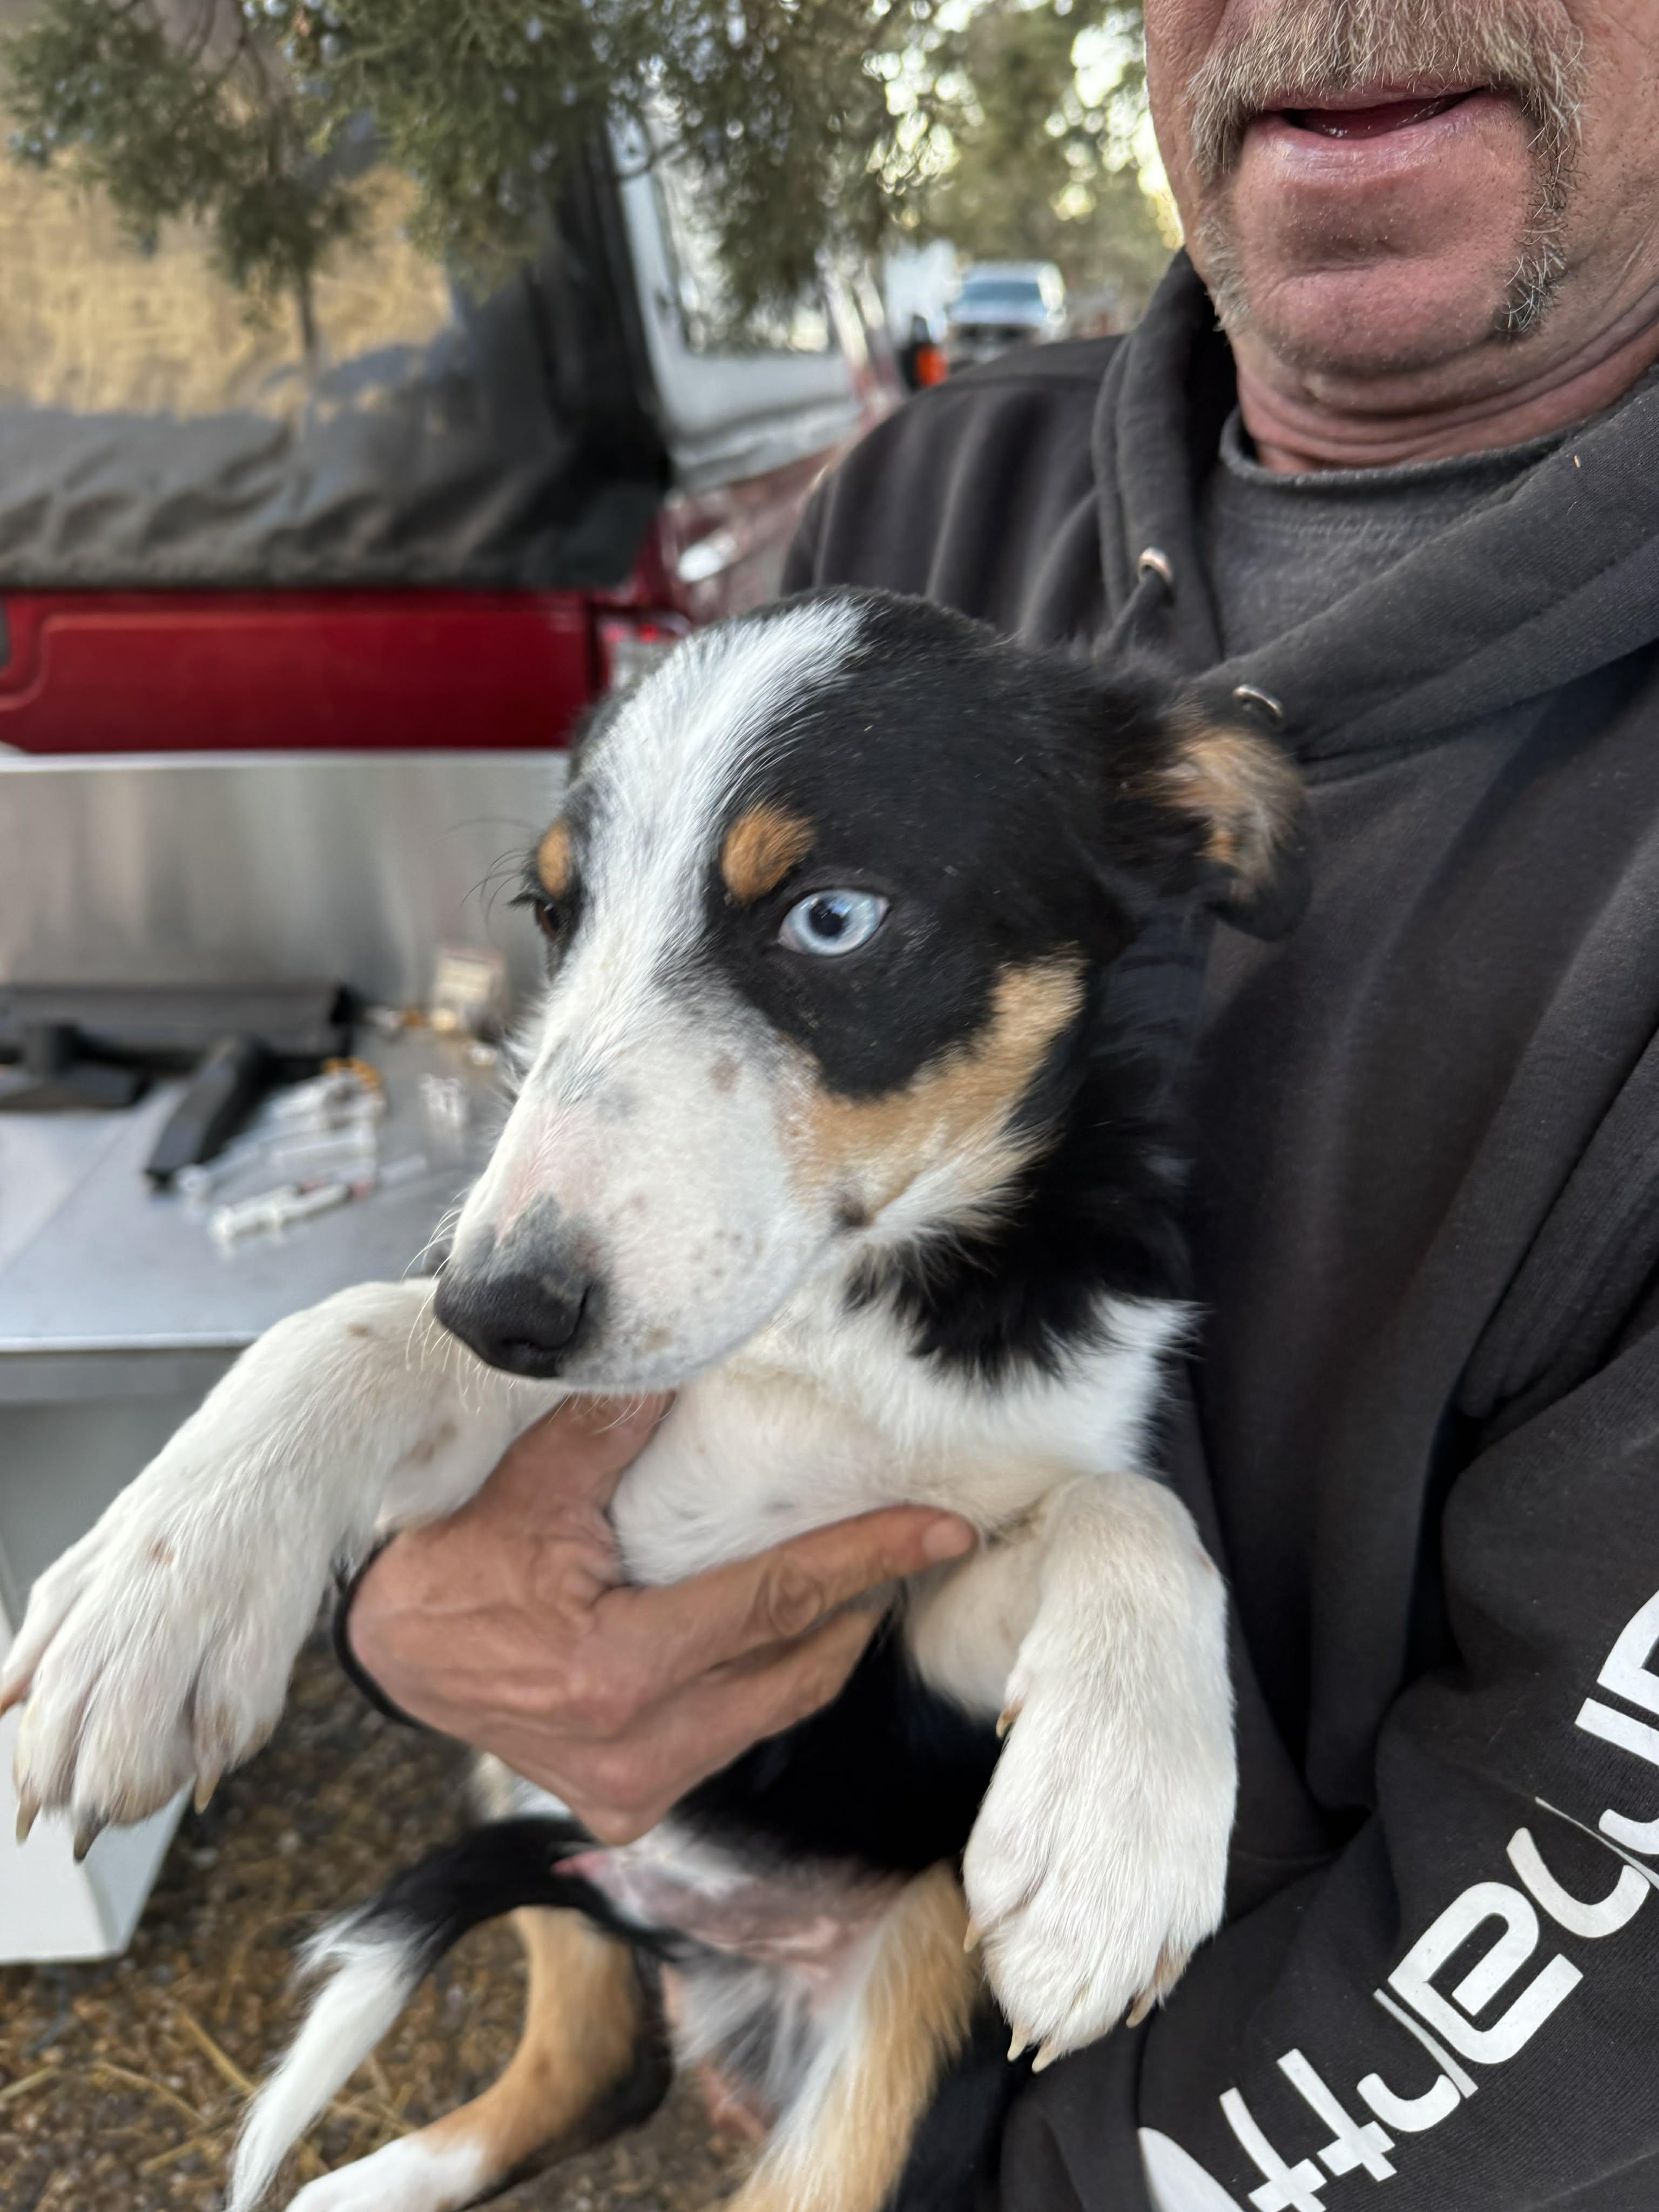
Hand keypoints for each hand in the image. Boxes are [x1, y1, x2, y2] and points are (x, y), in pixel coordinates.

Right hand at [346, 1398, 976, 1842]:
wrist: (393, 1660)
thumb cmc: (457, 1570)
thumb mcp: (530, 1488)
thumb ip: (610, 1429)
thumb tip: (681, 1362)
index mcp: (622, 1670)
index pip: (779, 1601)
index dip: (868, 1559)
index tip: (945, 1530)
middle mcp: (641, 1748)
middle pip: (797, 1667)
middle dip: (863, 1603)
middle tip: (917, 1544)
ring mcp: (636, 1789)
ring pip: (773, 1710)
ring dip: (819, 1646)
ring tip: (860, 1580)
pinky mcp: (627, 1806)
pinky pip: (731, 1739)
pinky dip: (765, 1685)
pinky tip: (783, 1636)